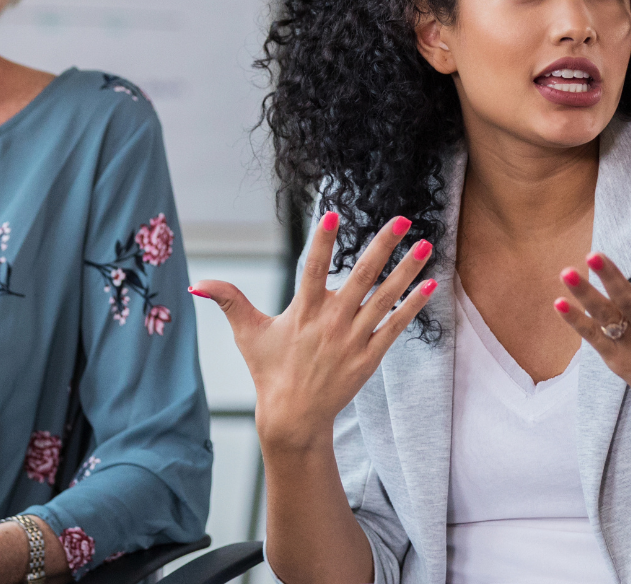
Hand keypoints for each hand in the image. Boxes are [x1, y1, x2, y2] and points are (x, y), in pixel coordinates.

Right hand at [191, 213, 436, 453]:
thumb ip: (229, 301)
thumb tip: (199, 282)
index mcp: (302, 312)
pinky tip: (431, 284)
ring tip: (426, 245)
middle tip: (401, 219)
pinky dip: (413, 306)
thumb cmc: (270, 371)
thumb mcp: (248, 334)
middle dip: (382, 246)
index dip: (322, 241)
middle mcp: (331, 322)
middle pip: (360, 277)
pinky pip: (395, 326)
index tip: (334, 213)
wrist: (294, 417)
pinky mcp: (369, 356)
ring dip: (406, 271)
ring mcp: (353, 339)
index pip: (311, 268)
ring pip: (384, 298)